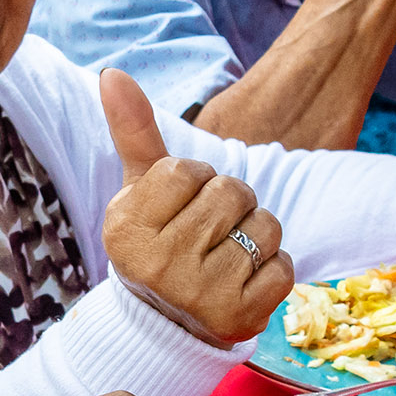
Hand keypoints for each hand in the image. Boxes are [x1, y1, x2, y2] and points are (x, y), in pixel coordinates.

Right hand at [96, 71, 295, 345]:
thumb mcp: (140, 189)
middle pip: (231, 193)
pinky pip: (284, 266)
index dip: (196, 180)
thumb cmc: (159, 239)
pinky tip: (245, 280)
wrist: (167, 323)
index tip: (181, 207)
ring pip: (264, 226)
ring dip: (256, 233)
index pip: (188, 169)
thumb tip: (111, 73)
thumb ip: (133, 131)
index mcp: (126, 229)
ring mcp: (198, 296)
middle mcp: (157, 266)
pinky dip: (274, 268)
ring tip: (228, 255)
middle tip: (208, 232)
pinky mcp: (238, 319)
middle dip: (231, 203)